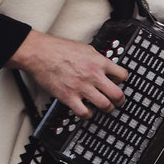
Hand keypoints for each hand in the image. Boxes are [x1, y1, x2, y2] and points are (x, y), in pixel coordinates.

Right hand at [9, 28, 127, 117]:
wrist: (40, 53)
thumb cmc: (59, 49)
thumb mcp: (86, 48)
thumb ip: (97, 59)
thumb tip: (105, 66)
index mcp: (99, 62)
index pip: (122, 75)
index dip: (121, 81)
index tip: (117, 83)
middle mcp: (93, 75)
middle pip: (117, 94)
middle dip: (120, 100)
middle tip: (117, 101)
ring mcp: (81, 87)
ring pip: (105, 105)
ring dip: (107, 108)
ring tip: (104, 107)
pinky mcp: (69, 97)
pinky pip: (84, 113)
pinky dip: (88, 114)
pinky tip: (87, 111)